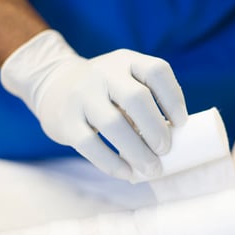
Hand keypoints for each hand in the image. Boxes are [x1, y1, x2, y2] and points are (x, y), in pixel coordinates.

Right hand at [0, 30, 187, 179]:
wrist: (53, 86)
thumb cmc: (106, 92)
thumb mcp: (125, 82)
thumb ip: (147, 103)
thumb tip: (174, 142)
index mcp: (127, 61)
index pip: (157, 71)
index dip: (174, 98)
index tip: (181, 123)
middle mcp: (104, 73)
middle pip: (136, 98)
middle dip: (156, 128)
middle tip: (166, 150)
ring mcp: (82, 95)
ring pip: (113, 124)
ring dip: (137, 151)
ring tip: (152, 168)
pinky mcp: (66, 120)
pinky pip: (90, 144)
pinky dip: (111, 163)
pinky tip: (127, 173)